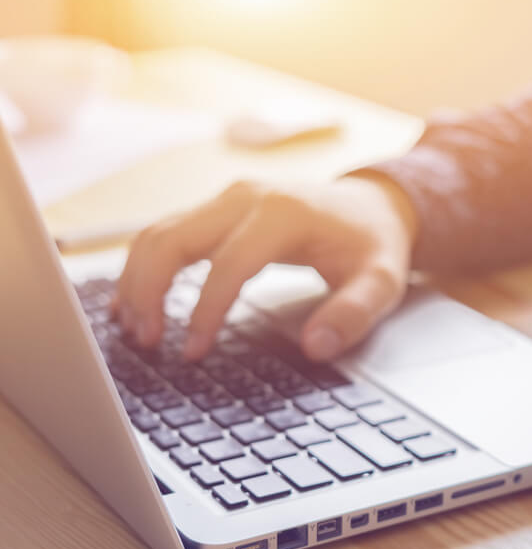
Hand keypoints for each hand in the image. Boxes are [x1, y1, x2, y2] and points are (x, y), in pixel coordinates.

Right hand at [114, 173, 416, 360]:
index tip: (192, 352)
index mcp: (284, 213)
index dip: (205, 311)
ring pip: (160, 233)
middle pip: (174, 238)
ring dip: (138, 280)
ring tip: (135, 329)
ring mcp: (228, 199)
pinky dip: (145, 266)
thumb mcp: (381, 282)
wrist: (374, 205)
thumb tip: (316, 347)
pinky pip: (167, 233)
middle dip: (149, 291)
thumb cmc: (373, 244)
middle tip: (145, 341)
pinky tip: (132, 301)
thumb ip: (354, 314)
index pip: (229, 264)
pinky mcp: (219, 209)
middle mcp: (247, 197)